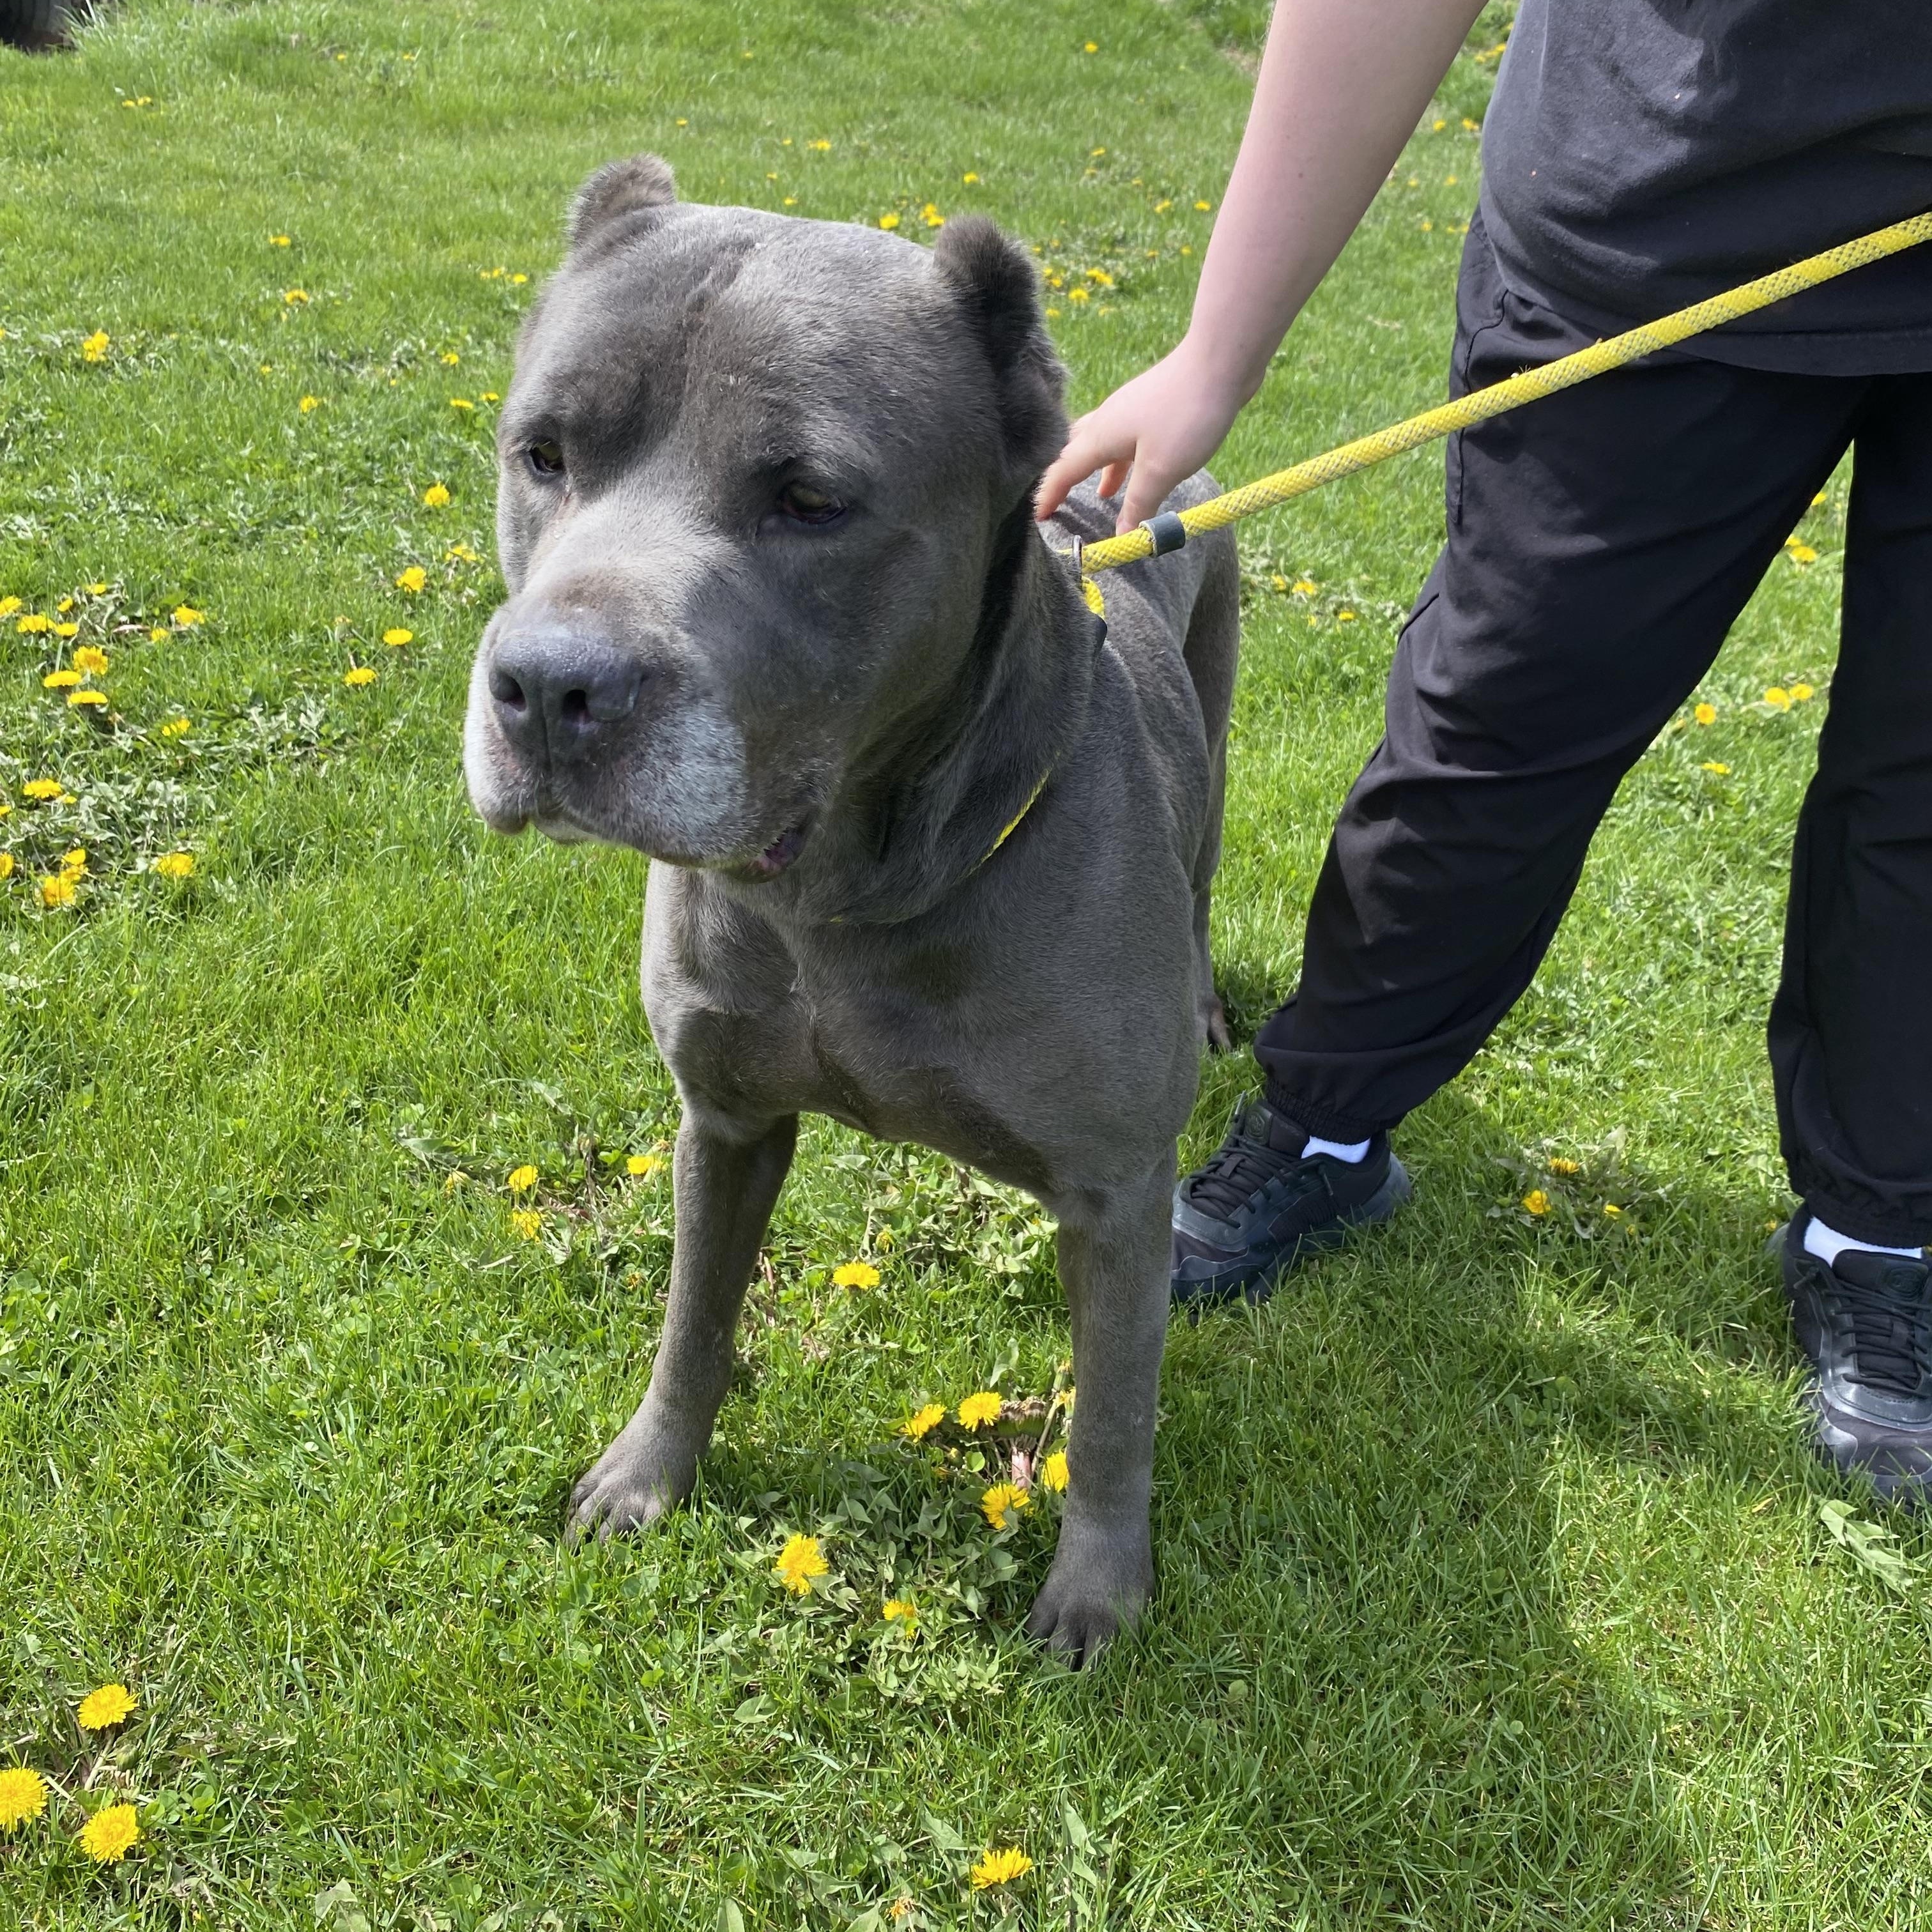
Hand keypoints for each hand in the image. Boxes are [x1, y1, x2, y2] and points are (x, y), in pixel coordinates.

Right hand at [1034, 340, 1247, 532]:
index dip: (1049, 495)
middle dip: (1066, 478)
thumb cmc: (1186, 415)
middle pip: (1075, 451)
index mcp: (1101, 436)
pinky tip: (1137, 467)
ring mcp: (1130, 410)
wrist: (1220, 360)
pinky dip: (1123, 458)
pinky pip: (1126, 437)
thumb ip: (1139, 505)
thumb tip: (1122, 536)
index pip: (1063, 470)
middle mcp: (1108, 420)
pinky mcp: (1152, 406)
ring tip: (1103, 494)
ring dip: (1098, 469)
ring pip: (1102, 443)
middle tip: (1061, 502)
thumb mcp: (1161, 471)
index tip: (1038, 517)